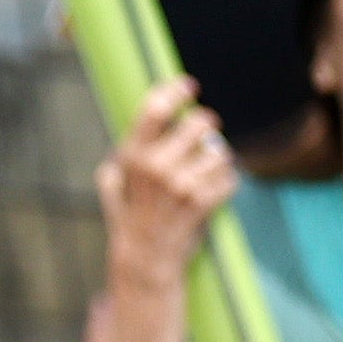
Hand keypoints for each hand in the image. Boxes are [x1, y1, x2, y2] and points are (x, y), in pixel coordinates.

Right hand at [97, 73, 238, 288]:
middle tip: (208, 128)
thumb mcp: (113, 179)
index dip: (175, 91)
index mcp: (132, 155)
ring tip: (211, 165)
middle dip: (207, 124)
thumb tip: (137, 126)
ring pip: (219, 152)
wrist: (146, 257)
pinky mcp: (201, 204)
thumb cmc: (130, 215)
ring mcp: (180, 185)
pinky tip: (217, 186)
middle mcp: (156, 166)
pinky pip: (229, 178)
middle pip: (197, 125)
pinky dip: (228, 180)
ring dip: (219, 157)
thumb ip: (122, 152)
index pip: (154, 109)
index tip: (189, 84)